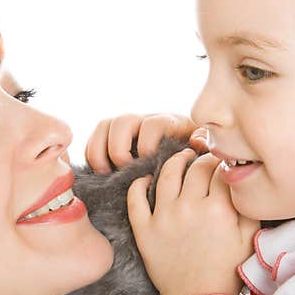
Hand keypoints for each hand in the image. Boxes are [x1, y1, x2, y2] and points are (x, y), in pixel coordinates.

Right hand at [85, 113, 208, 173]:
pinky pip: (94, 138)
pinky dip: (92, 154)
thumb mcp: (201, 155)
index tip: (148, 163)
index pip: (154, 124)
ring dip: (100, 150)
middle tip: (123, 169)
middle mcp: (145, 121)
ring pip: (105, 126)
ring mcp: (127, 129)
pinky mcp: (111, 139)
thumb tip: (197, 140)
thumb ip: (202, 146)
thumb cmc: (193, 162)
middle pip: (123, 120)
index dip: (148, 143)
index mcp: (169, 123)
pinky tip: (100, 173)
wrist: (182, 171)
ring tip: (105, 173)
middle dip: (119, 146)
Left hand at [127, 149, 259, 294]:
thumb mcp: (249, 239)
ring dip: (175, 161)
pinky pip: (135, 198)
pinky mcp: (145, 229)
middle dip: (203, 159)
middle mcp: (189, 207)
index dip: (224, 163)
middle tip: (205, 160)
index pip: (220, 170)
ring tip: (181, 159)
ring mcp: (164, 216)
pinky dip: (138, 185)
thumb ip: (247, 208)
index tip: (224, 164)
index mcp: (218, 208)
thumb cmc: (227, 272)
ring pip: (167, 174)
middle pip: (195, 168)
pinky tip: (145, 180)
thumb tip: (242, 183)